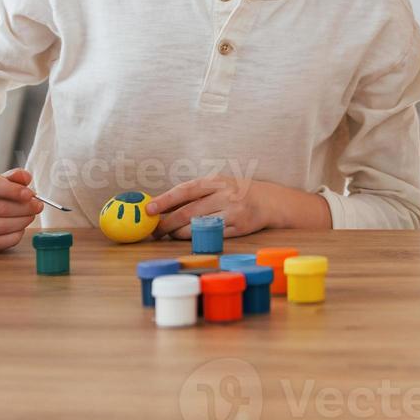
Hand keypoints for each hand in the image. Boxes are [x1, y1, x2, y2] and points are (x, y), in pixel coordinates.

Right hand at [0, 168, 42, 251]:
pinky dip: (13, 236)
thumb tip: (26, 177)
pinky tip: (21, 228)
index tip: (29, 194)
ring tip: (31, 215)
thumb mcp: (3, 178)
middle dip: (23, 208)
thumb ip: (15, 176)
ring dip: (21, 221)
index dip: (11, 191)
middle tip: (38, 206)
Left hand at [146, 175, 271, 239]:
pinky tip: (188, 237)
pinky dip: (196, 238)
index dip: (165, 200)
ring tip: (169, 234)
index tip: (148, 209)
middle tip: (154, 230)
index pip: (185, 190)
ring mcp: (233, 212)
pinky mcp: (239, 228)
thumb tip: (161, 204)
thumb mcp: (218, 184)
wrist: (270, 200)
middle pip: (188, 213)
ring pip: (197, 227)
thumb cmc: (236, 191)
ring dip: (178, 233)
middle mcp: (225, 195)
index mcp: (216, 181)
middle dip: (167, 223)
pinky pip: (211, 236)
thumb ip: (194, 192)